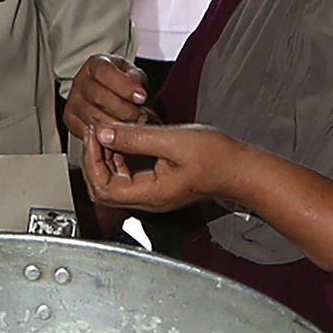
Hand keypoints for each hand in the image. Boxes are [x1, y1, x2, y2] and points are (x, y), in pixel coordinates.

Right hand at [63, 54, 153, 142]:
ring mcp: (73, 101)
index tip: (141, 97)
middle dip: (124, 110)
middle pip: (99, 97)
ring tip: (133, 127)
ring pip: (93, 117)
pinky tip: (118, 135)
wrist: (112, 95)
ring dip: (117, 126)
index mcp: (95, 64)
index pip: (104, 72)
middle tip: (141, 116)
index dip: (124, 85)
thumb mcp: (133, 75)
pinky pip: (87, 132)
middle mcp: (80, 81)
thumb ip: (136, 80)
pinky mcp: (71, 119)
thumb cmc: (123, 84)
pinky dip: (104, 137)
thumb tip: (138, 94)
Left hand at [82, 122, 247, 213]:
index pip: (103, 187)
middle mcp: (148, 199)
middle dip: (94, 161)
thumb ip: (136, 138)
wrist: (239, 168)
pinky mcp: (156, 185)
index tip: (95, 135)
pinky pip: (126, 177)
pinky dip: (118, 159)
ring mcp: (152, 193)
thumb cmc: (217, 158)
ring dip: (105, 158)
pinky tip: (123, 141)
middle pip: (103, 190)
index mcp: (151, 193)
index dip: (92, 161)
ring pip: (113, 183)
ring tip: (108, 134)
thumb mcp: (173, 140)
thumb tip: (105, 133)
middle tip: (96, 134)